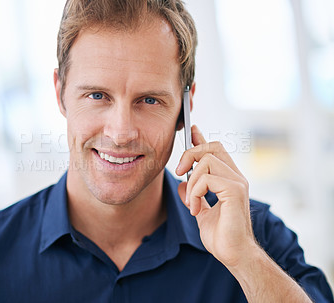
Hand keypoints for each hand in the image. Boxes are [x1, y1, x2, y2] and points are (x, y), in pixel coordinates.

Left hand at [176, 125, 256, 267]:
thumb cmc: (221, 236)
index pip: (215, 151)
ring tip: (193, 204)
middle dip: (190, 154)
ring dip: (192, 182)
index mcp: (229, 180)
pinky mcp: (235, 190)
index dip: (201, 139)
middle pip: (212, 147)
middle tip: (179, 172)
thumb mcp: (201, 211)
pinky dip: (195, 193)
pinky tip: (196, 210)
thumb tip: (183, 182)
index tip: (191, 130)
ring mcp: (237, 182)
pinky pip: (206, 179)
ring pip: (206, 161)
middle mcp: (235, 177)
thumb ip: (194, 195)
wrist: (234, 254)